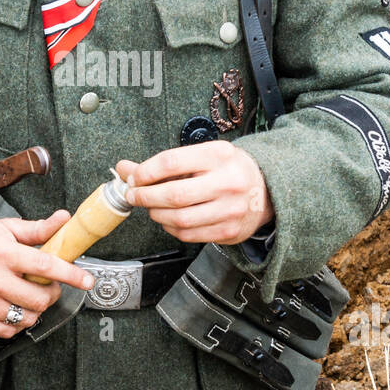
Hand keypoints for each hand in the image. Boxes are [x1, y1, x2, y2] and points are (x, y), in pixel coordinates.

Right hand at [0, 210, 94, 337]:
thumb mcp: (5, 231)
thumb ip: (37, 229)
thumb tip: (64, 218)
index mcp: (2, 253)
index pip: (44, 266)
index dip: (70, 274)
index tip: (87, 280)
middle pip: (39, 299)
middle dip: (51, 295)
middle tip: (47, 288)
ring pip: (26, 318)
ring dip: (33, 311)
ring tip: (26, 298)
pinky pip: (8, 331)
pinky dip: (15, 323)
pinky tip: (9, 308)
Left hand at [115, 143, 273, 244]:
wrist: (266, 191)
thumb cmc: (228, 170)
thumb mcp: (201, 156)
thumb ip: (163, 164)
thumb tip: (124, 169)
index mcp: (219, 155)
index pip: (172, 162)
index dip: (145, 172)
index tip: (133, 177)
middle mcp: (227, 181)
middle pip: (174, 194)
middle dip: (145, 197)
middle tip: (134, 195)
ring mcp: (230, 209)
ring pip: (179, 219)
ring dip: (156, 214)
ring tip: (151, 207)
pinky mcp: (229, 231)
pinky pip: (189, 234)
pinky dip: (171, 228)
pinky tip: (168, 219)